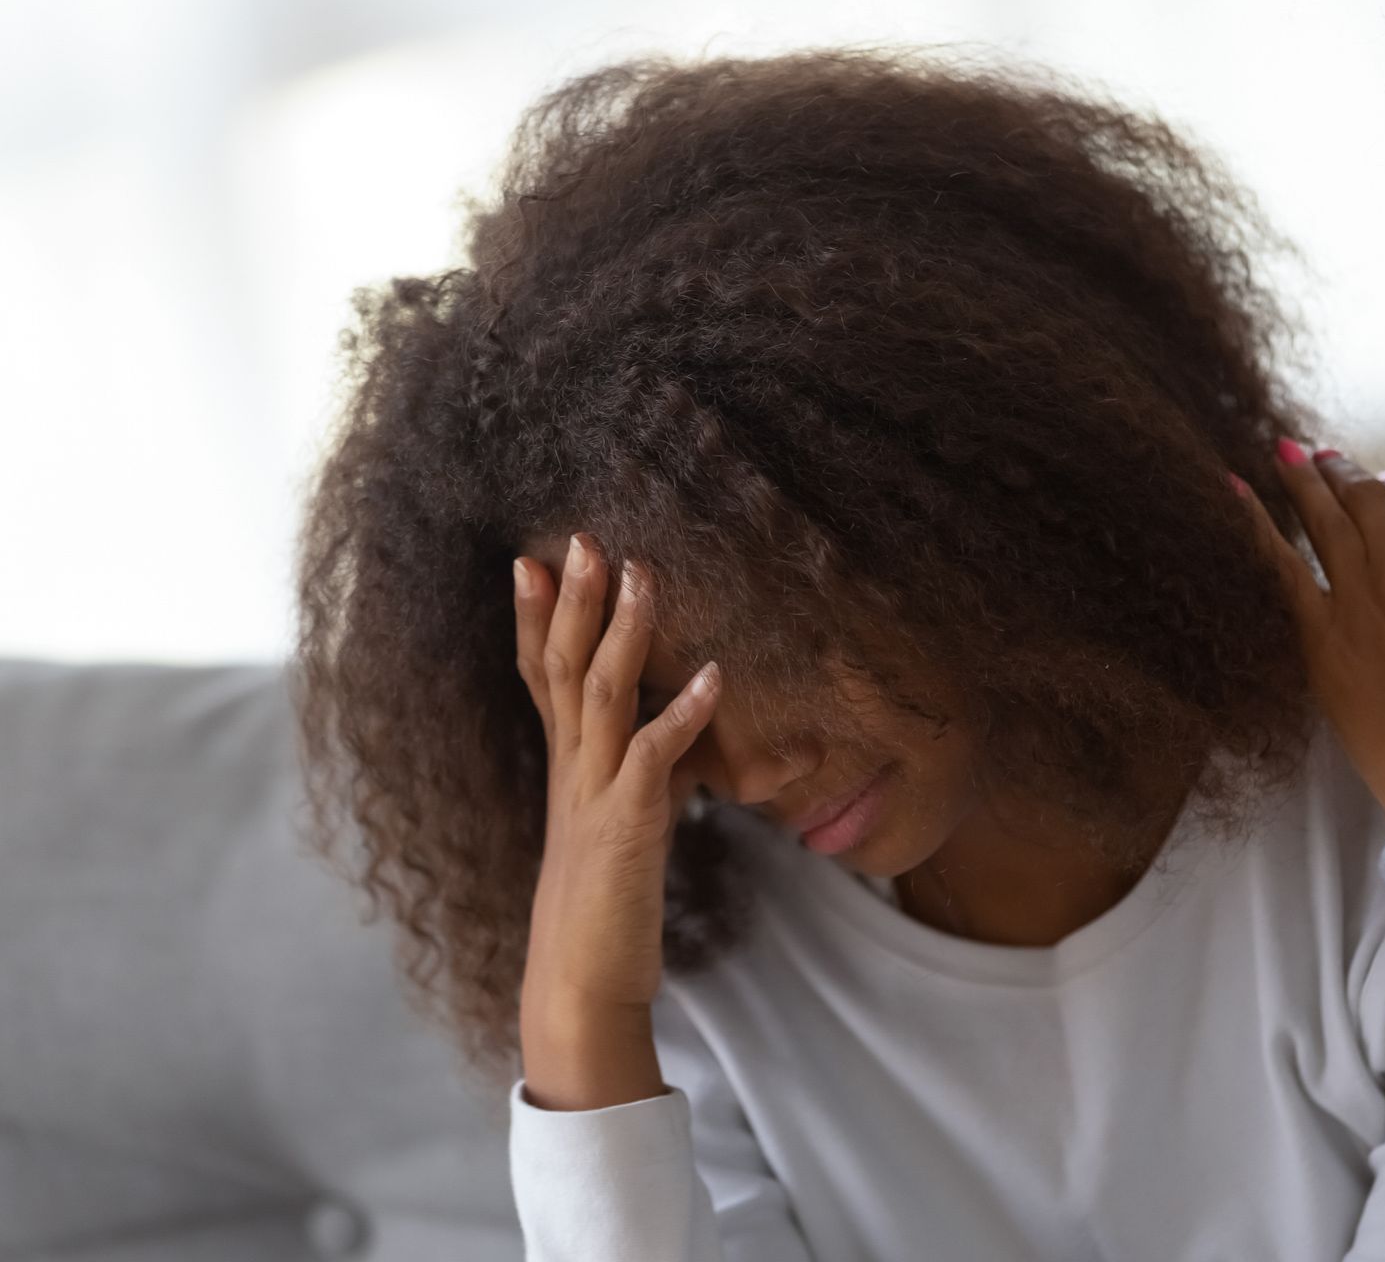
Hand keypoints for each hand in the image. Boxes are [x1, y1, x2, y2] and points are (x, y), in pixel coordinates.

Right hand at [512, 532, 720, 1018]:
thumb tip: (667, 749)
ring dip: (625, 632)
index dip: (534, 618)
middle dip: (571, 600)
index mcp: (565, 769)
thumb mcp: (616, 831)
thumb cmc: (601, 912)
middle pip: (562, 668)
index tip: (532, 560)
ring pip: (601, 696)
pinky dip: (683, 714)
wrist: (579, 986)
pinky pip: (654, 758)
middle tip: (581, 536)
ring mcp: (594, 796)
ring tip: (645, 574)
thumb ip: (636, 782)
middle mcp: (571, 772)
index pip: (541, 677)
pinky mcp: (626, 827)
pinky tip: (714, 677)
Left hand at [1228, 443, 1384, 822]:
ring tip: (1285, 455)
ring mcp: (1363, 600)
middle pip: (1370, 502)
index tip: (1382, 483)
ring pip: (1326, 520)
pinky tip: (1232, 490)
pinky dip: (1252, 522)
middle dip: (1346, 474)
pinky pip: (1279, 566)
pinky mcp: (1321, 636)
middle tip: (1322, 457)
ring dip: (1304, 482)